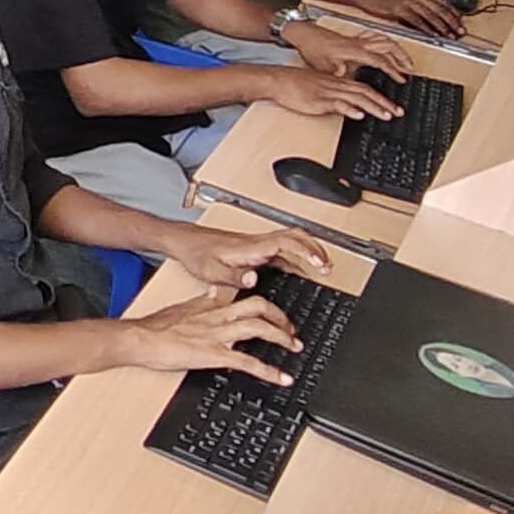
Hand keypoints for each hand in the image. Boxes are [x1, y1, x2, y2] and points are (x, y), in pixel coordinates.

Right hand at [112, 291, 301, 384]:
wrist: (139, 339)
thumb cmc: (155, 327)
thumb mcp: (183, 307)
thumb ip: (202, 301)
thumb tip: (213, 293)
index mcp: (212, 306)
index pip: (248, 298)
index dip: (269, 306)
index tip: (279, 316)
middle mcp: (218, 317)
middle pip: (260, 308)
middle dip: (282, 319)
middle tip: (293, 332)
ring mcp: (217, 335)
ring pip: (259, 329)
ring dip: (282, 338)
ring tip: (295, 348)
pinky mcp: (213, 354)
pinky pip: (247, 362)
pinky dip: (269, 371)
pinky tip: (281, 378)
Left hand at [166, 222, 330, 291]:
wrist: (184, 242)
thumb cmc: (197, 255)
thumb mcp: (211, 271)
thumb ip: (234, 276)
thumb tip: (255, 278)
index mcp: (250, 247)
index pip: (286, 242)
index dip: (306, 251)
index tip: (319, 263)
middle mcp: (256, 242)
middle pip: (294, 236)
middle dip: (315, 248)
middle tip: (328, 265)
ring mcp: (256, 244)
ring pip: (290, 240)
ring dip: (308, 250)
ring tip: (323, 266)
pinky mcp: (253, 249)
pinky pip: (281, 249)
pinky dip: (296, 256)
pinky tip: (300, 269)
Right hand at [258, 64, 403, 121]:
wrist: (277, 80)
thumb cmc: (295, 84)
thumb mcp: (319, 88)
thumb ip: (335, 96)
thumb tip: (349, 106)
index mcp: (338, 82)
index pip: (365, 89)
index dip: (382, 98)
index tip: (394, 108)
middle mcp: (337, 86)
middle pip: (366, 93)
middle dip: (385, 103)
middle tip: (399, 113)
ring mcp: (328, 92)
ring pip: (356, 98)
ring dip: (374, 107)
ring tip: (387, 116)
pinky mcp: (318, 100)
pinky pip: (337, 103)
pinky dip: (349, 109)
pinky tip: (358, 115)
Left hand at [290, 22, 411, 82]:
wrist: (304, 34)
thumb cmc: (312, 48)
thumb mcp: (322, 63)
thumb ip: (335, 69)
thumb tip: (344, 74)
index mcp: (354, 50)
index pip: (380, 60)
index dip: (393, 70)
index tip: (402, 78)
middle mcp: (359, 43)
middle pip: (389, 46)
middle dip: (402, 57)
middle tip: (411, 68)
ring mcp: (357, 38)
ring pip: (385, 39)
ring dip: (397, 48)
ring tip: (405, 59)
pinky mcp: (353, 37)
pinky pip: (376, 36)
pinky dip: (386, 40)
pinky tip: (388, 46)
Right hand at [349, 0, 465, 37]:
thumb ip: (418, 3)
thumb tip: (431, 15)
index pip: (441, 1)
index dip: (453, 12)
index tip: (461, 21)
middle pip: (439, 8)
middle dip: (452, 21)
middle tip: (460, 30)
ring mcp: (407, 1)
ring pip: (430, 15)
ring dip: (442, 27)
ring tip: (450, 35)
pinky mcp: (398, 9)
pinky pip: (416, 21)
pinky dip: (427, 29)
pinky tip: (433, 35)